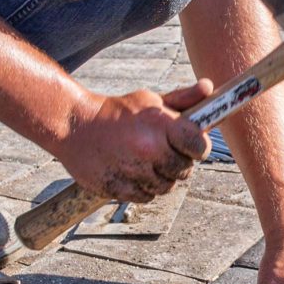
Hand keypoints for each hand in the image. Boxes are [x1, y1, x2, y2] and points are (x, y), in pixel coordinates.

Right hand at [58, 81, 212, 201]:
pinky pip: (146, 197)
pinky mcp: (118, 188)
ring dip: (161, 178)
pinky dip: (143, 189)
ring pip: (166, 187)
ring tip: (146, 162)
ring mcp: (133, 171)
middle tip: (164, 153)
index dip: (199, 147)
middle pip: (184, 170)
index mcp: (160, 125)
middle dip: (179, 163)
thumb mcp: (149, 100)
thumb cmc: (116, 112)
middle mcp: (148, 149)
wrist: (73, 125)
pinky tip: (132, 171)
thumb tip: (209, 87)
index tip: (192, 145)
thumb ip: (182, 99)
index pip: (200, 146)